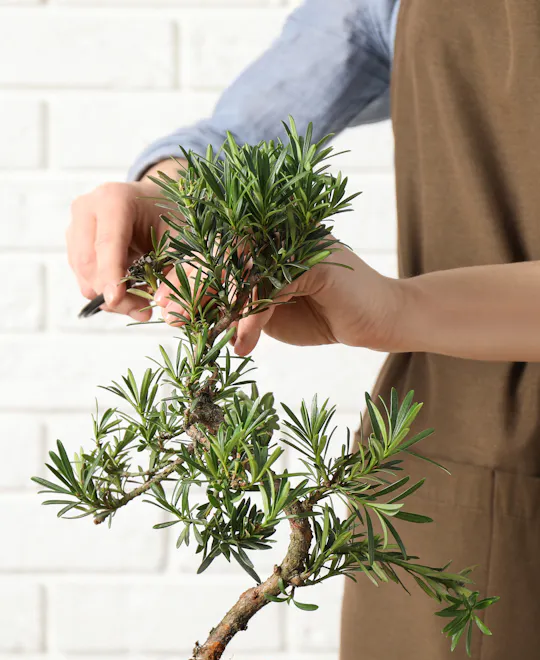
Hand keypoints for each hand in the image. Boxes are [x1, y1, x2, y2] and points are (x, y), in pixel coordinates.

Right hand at [66, 160, 180, 320]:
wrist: (156, 202)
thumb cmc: (170, 217)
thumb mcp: (180, 240)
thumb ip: (173, 271)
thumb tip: (160, 302)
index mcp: (114, 199)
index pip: (106, 243)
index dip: (110, 274)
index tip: (115, 299)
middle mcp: (87, 209)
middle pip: (88, 264)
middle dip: (113, 294)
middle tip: (143, 310)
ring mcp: (76, 226)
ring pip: (83, 276)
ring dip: (110, 298)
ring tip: (140, 302)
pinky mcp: (74, 244)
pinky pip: (83, 279)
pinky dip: (105, 293)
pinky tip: (128, 292)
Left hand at [155, 244, 404, 354]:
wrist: (376, 322)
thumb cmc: (323, 316)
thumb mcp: (267, 314)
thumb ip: (236, 306)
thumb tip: (193, 315)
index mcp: (265, 238)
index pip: (217, 250)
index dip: (189, 276)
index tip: (166, 305)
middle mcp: (280, 231)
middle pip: (223, 252)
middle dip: (194, 286)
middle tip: (173, 316)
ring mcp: (298, 241)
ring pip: (243, 268)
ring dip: (220, 305)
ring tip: (208, 335)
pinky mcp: (316, 260)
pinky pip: (271, 287)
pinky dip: (252, 318)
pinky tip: (244, 343)